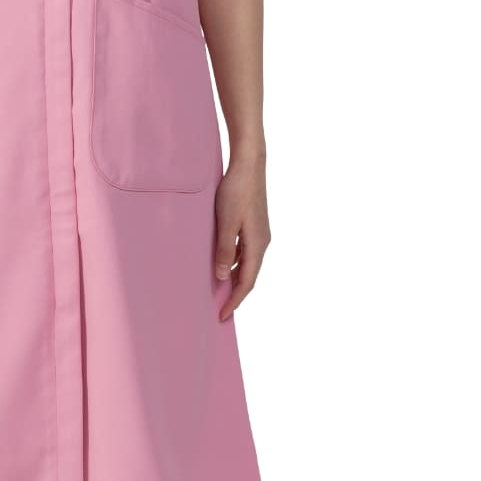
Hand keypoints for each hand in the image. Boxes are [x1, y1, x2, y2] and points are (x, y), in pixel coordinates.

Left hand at [213, 154, 270, 320]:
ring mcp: (259, 233)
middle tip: (219, 308)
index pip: (246, 282)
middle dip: (236, 294)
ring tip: (218, 289)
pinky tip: (222, 261)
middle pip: (249, 275)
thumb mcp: (226, 223)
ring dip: (234, 278)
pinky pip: (245, 251)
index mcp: (257, 245)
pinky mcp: (254, 224)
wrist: (249, 164)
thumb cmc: (237, 192)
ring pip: (247, 263)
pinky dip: (234, 262)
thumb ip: (224, 251)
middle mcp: (262, 242)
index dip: (235, 301)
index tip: (223, 315)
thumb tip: (222, 277)